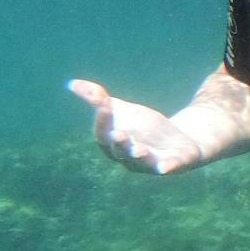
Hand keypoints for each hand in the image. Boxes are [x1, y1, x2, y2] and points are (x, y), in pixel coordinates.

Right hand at [68, 78, 204, 174]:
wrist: (177, 139)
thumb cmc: (143, 128)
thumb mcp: (122, 110)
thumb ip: (98, 99)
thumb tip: (72, 83)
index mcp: (114, 146)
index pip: (103, 135)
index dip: (102, 120)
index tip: (104, 103)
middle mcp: (130, 159)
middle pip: (121, 152)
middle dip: (120, 143)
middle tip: (119, 133)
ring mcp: (152, 163)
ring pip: (143, 162)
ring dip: (140, 156)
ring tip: (139, 149)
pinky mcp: (175, 163)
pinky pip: (171, 167)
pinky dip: (169, 167)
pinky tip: (167, 166)